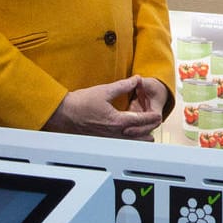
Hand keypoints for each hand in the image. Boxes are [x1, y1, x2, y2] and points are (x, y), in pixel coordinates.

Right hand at [43, 76, 164, 140]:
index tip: (158, 114)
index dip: (153, 117)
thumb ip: (123, 86)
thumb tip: (135, 80)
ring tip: (146, 127)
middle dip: (151, 127)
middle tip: (155, 120)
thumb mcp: (104, 91)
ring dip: (142, 135)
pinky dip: (132, 138)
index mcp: (119, 121)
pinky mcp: (105, 140)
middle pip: (142, 135)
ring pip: (134, 142)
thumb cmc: (80, 104)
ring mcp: (111, 138)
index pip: (143, 121)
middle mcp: (116, 133)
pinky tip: (131, 132)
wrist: (65, 114)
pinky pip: (125, 142)